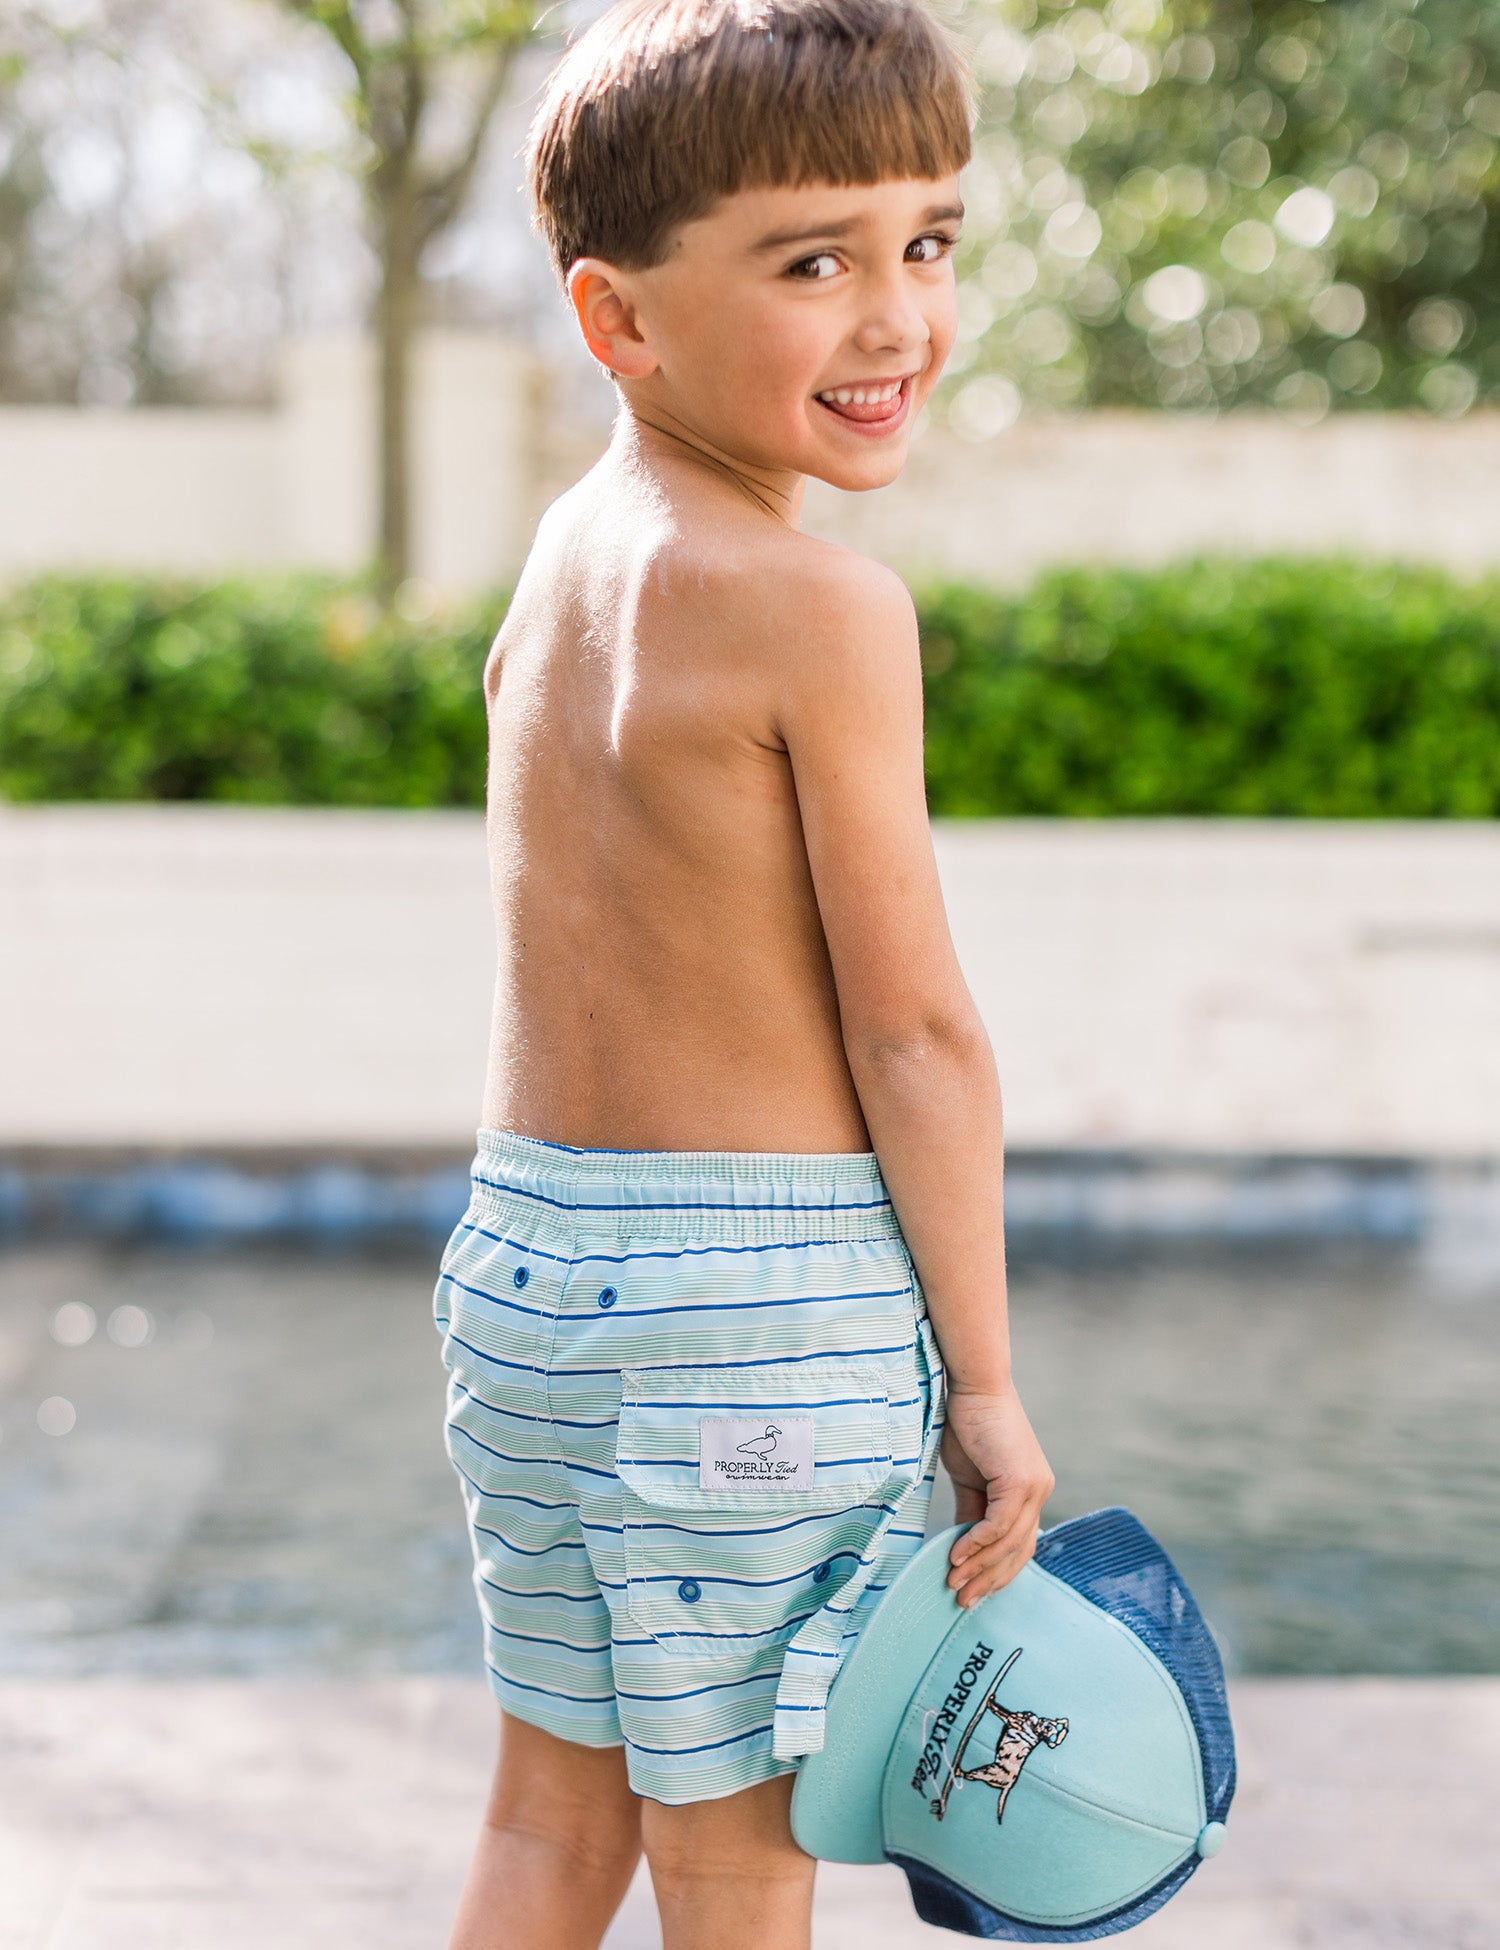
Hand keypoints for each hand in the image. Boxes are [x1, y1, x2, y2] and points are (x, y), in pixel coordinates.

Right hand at [941, 1384, 1054, 1607]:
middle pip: (1018, 1551)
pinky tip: (954, 1557)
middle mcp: (1040, 1492)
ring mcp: (1033, 1487)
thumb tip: (962, 1549)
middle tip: (961, 1602)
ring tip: (952, 1584)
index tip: (974, 1594)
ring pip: (1008, 1543)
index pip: (1021, 1545)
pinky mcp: (1019, 1481)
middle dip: (989, 1581)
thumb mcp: (970, 1478)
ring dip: (978, 1568)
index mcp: (1031, 1492)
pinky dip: (975, 1544)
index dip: (998, 1573)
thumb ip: (972, 1512)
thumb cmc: (969, 1424)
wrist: (973, 1387)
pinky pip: (998, 1526)